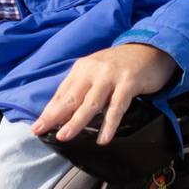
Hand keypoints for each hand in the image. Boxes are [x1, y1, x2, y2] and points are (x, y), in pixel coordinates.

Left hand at [32, 43, 179, 144]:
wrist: (151, 49)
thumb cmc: (122, 65)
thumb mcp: (97, 71)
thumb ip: (82, 88)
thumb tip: (63, 113)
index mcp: (82, 68)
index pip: (62, 93)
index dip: (49, 111)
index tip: (37, 127)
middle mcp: (94, 70)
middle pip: (71, 98)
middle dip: (54, 116)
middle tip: (41, 131)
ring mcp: (111, 76)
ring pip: (91, 103)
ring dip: (76, 121)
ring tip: (65, 136)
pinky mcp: (129, 82)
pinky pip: (117, 107)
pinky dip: (109, 124)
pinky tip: (103, 139)